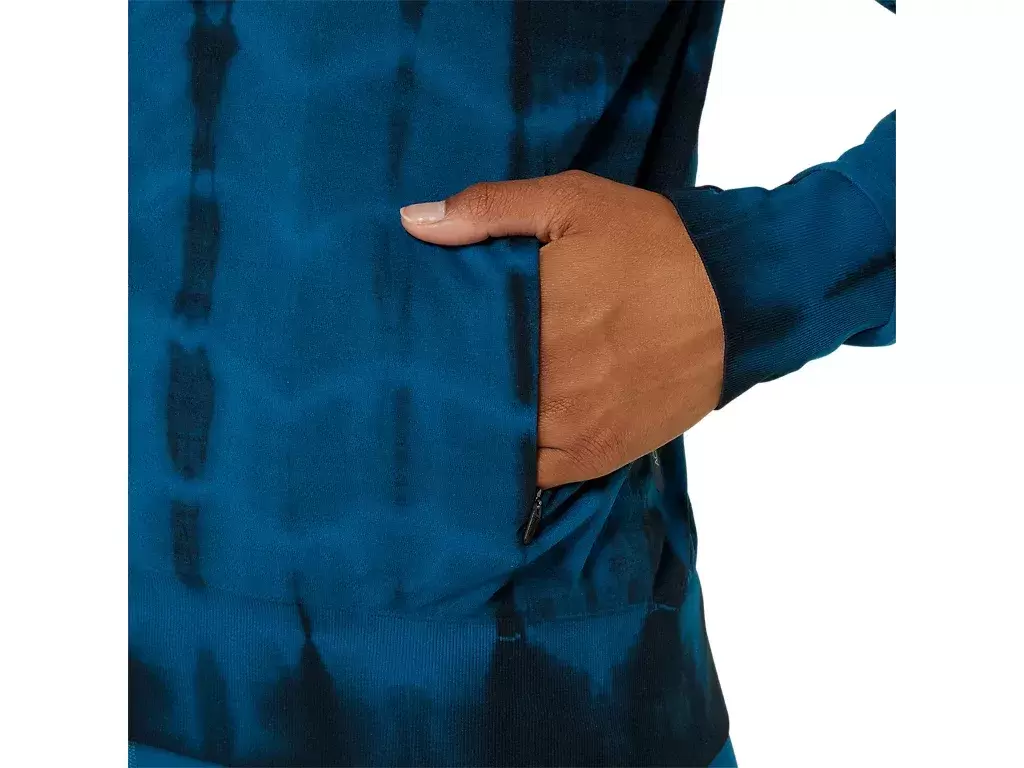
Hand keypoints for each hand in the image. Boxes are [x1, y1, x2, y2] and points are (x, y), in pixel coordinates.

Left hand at [401, 170, 723, 488]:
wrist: (735, 303)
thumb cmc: (651, 248)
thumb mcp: (574, 202)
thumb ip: (490, 208)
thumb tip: (412, 222)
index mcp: (529, 317)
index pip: (443, 344)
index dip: (416, 346)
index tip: (398, 339)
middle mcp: (545, 382)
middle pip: (461, 398)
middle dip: (435, 388)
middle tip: (409, 378)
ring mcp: (569, 428)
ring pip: (490, 441)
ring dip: (465, 428)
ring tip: (440, 410)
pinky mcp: (593, 456)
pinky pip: (530, 474)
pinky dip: (505, 463)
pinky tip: (487, 443)